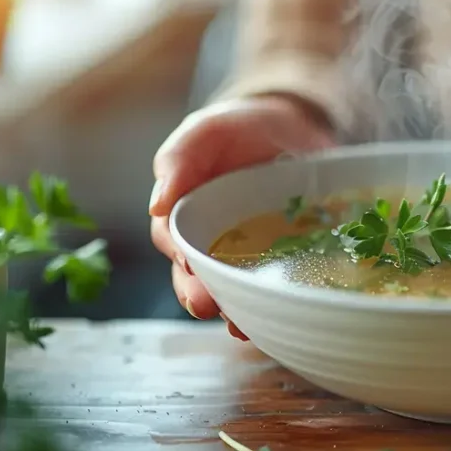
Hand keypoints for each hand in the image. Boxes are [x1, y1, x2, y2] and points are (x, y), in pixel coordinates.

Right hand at [148, 95, 334, 339]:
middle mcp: (212, 239)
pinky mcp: (284, 256)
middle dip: (200, 294)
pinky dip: (276, 300)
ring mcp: (249, 252)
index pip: (173, 241)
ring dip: (235, 309)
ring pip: (233, 288)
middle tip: (209, 306)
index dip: (178, 257)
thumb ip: (178, 158)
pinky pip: (275, 283)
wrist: (294, 126)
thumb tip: (156, 205)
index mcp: (186, 213)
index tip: (187, 267)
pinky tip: (283, 313)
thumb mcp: (205, 130)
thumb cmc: (239, 128)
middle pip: (197, 276)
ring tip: (242, 324)